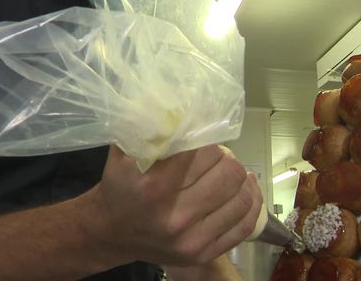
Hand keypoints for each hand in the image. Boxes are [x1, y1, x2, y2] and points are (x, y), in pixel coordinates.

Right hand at [87, 144, 262, 266]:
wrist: (110, 233)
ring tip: (229, 170)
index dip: (206, 136)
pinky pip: (245, 224)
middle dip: (224, 157)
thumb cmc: (119, 186)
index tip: (204, 132)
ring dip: (239, 177)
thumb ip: (148, 127)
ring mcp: (192, 239)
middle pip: (228, 171)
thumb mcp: (124, 152)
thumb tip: (181, 105)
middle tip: (215, 155)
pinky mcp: (204, 253)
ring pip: (241, 196)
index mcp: (155, 186)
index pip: (203, 149)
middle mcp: (175, 216)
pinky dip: (250, 201)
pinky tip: (245, 188)